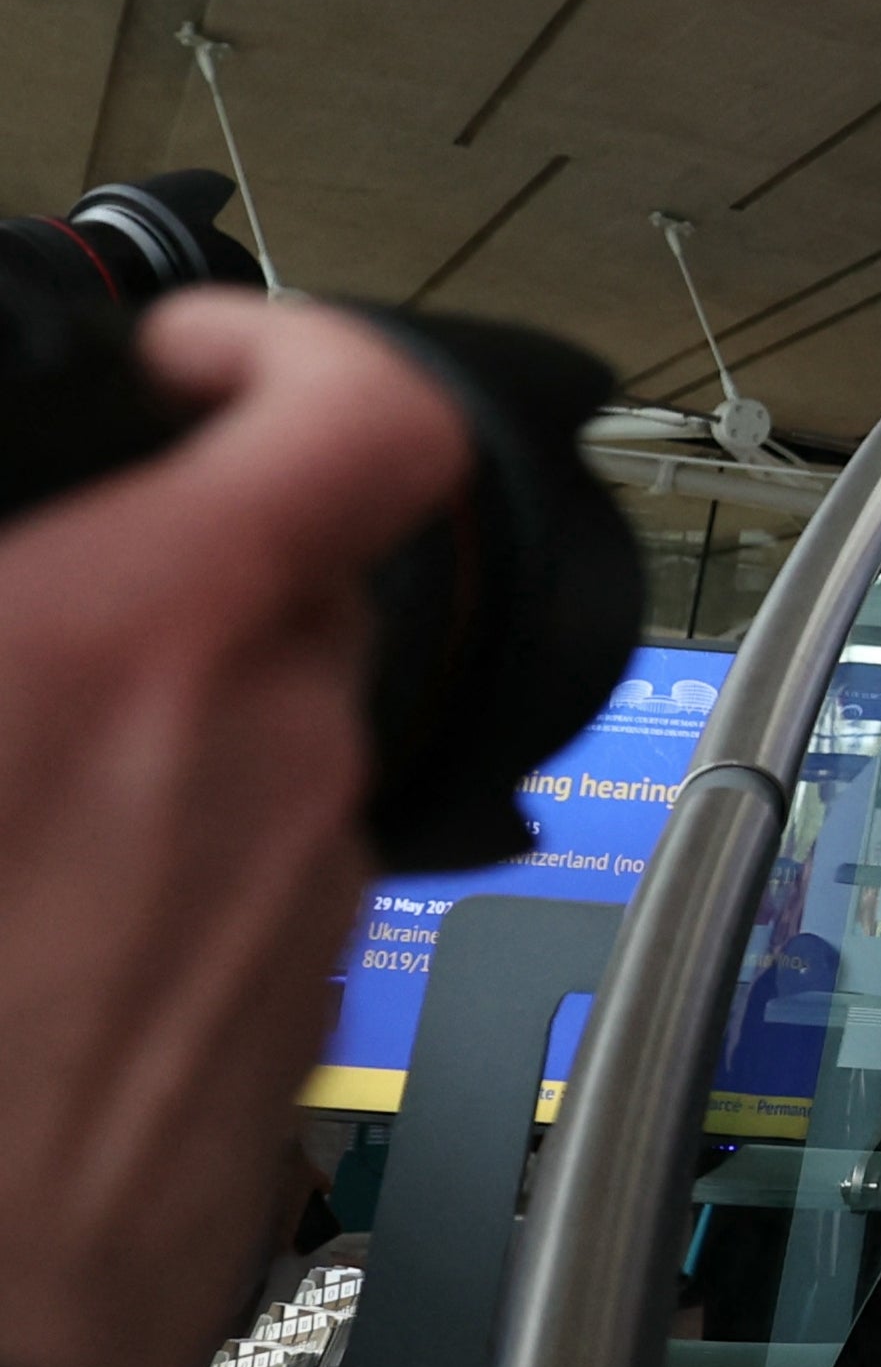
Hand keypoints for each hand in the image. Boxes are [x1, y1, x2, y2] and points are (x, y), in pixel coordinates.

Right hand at [0, 292, 472, 1366]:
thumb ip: (19, 597)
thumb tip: (32, 577)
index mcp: (147, 636)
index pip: (360, 414)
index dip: (286, 350)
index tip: (186, 353)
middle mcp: (271, 750)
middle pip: (292, 577)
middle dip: (167, 566)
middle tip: (35, 594)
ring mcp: (296, 891)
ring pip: (266, 734)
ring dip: (154, 722)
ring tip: (7, 775)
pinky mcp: (285, 1016)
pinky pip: (246, 875)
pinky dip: (158, 859)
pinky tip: (22, 921)